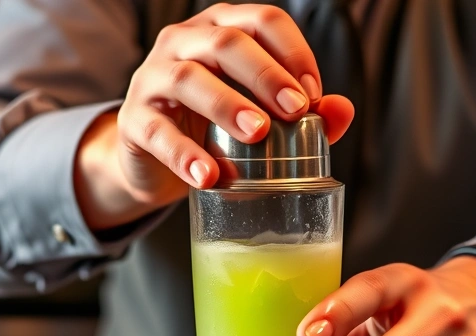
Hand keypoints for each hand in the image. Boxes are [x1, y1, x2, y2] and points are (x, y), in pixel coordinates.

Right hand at [76, 3, 354, 229]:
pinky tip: (209, 175)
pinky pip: (158, 132)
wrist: (157, 164)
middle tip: (294, 110)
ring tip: (258, 134)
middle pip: (227, 42)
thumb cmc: (215, 129)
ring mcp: (153, 78)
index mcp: (222, 29)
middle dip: (266, 74)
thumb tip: (342, 111)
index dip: (293, 52)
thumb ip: (304, 113)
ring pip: (188, 78)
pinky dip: (185, 155)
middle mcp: (184, 43)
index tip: (312, 95)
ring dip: (227, 104)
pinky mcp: (134, 121)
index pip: (263, 21)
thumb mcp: (261, 116)